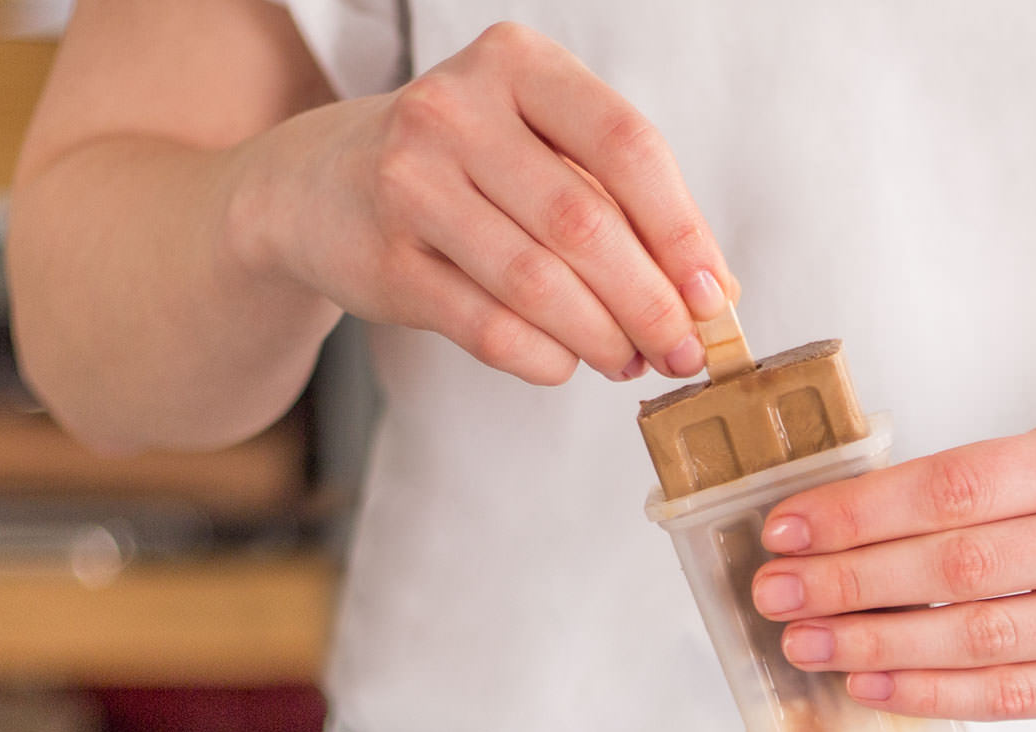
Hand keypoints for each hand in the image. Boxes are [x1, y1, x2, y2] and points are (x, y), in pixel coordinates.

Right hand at [227, 21, 735, 384]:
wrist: (319, 186)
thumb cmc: (466, 168)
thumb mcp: (541, 149)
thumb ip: (624, 204)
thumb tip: (716, 293)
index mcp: (516, 64)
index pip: (626, 145)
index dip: (681, 230)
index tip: (715, 296)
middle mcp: (455, 111)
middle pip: (585, 224)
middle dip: (649, 302)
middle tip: (683, 350)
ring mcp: (411, 184)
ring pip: (538, 284)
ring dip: (602, 338)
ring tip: (631, 361)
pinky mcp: (385, 261)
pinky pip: (490, 328)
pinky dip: (546, 357)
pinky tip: (568, 363)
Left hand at [749, 418, 1035, 720]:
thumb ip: (976, 488)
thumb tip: (837, 530)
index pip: (956, 487)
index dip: (861, 513)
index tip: (787, 528)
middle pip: (959, 566)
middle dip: (850, 582)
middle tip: (774, 592)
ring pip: (979, 638)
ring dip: (876, 645)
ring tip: (805, 642)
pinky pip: (1014, 698)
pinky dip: (933, 694)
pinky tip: (871, 686)